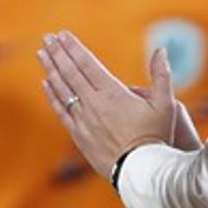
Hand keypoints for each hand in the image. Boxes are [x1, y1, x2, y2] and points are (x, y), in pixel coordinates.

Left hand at [39, 33, 177, 177]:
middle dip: (58, 53)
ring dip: (51, 69)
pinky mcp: (78, 136)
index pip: (88, 63)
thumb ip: (161, 75)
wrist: (141, 172)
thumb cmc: (156, 138)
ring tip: (41, 54)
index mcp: (113, 93)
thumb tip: (161, 50)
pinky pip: (61, 112)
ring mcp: (83, 120)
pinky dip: (52, 96)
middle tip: (47, 38)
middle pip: (71, 73)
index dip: (73, 47)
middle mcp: (94, 104)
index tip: (63, 35)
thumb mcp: (166, 105)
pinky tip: (46, 84)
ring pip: (62, 90)